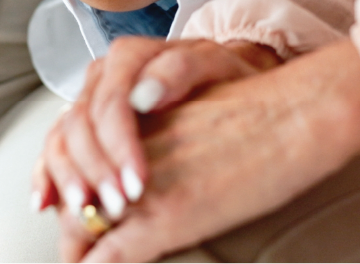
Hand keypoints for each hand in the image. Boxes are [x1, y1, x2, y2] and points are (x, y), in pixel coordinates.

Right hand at [30, 37, 281, 227]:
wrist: (223, 77)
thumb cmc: (221, 74)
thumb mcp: (214, 63)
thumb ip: (180, 70)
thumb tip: (144, 95)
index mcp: (128, 58)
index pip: (111, 103)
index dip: (119, 146)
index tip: (138, 183)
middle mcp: (101, 78)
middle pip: (81, 125)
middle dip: (96, 170)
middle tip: (117, 206)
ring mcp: (88, 101)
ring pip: (61, 138)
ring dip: (69, 178)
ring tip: (86, 210)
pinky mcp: (83, 126)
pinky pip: (54, 148)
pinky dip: (46, 176)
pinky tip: (46, 202)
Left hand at [60, 41, 359, 263]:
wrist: (295, 115)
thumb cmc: (261, 111)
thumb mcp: (194, 112)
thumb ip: (162, 134)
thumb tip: (153, 164)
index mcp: (132, 119)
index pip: (75, 156)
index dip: (67, 187)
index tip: (65, 206)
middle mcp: (126, 148)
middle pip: (75, 194)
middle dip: (71, 224)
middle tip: (72, 247)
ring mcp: (141, 186)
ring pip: (86, 226)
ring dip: (81, 248)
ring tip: (82, 260)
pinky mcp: (163, 218)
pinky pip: (111, 255)